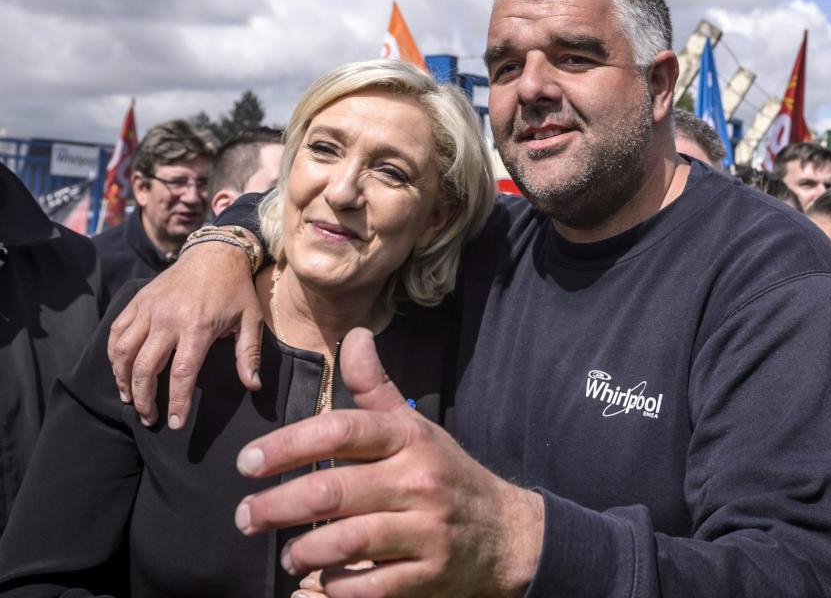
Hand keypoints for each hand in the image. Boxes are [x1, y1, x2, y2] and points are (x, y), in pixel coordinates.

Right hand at [107, 237, 262, 427]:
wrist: (214, 253)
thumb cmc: (235, 290)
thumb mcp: (251, 320)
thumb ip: (249, 355)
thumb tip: (252, 386)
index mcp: (197, 326)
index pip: (181, 373)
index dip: (176, 402)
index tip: (174, 423)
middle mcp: (168, 319)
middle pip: (145, 368)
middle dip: (143, 399)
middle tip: (149, 418)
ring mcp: (149, 309)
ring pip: (124, 352)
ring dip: (123, 380)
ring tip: (129, 399)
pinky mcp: (138, 301)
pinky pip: (116, 331)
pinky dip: (114, 355)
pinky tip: (120, 371)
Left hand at [235, 328, 544, 597]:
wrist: (507, 534)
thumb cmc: (445, 474)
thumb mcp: (415, 428)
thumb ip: (375, 388)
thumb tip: (353, 336)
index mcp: (409, 439)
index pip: (341, 432)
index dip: (288, 445)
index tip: (248, 462)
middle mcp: (418, 481)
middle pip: (333, 491)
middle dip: (277, 506)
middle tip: (246, 516)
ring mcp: (426, 531)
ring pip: (347, 542)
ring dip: (304, 551)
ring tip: (286, 554)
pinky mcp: (429, 575)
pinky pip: (371, 586)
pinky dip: (338, 585)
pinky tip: (324, 578)